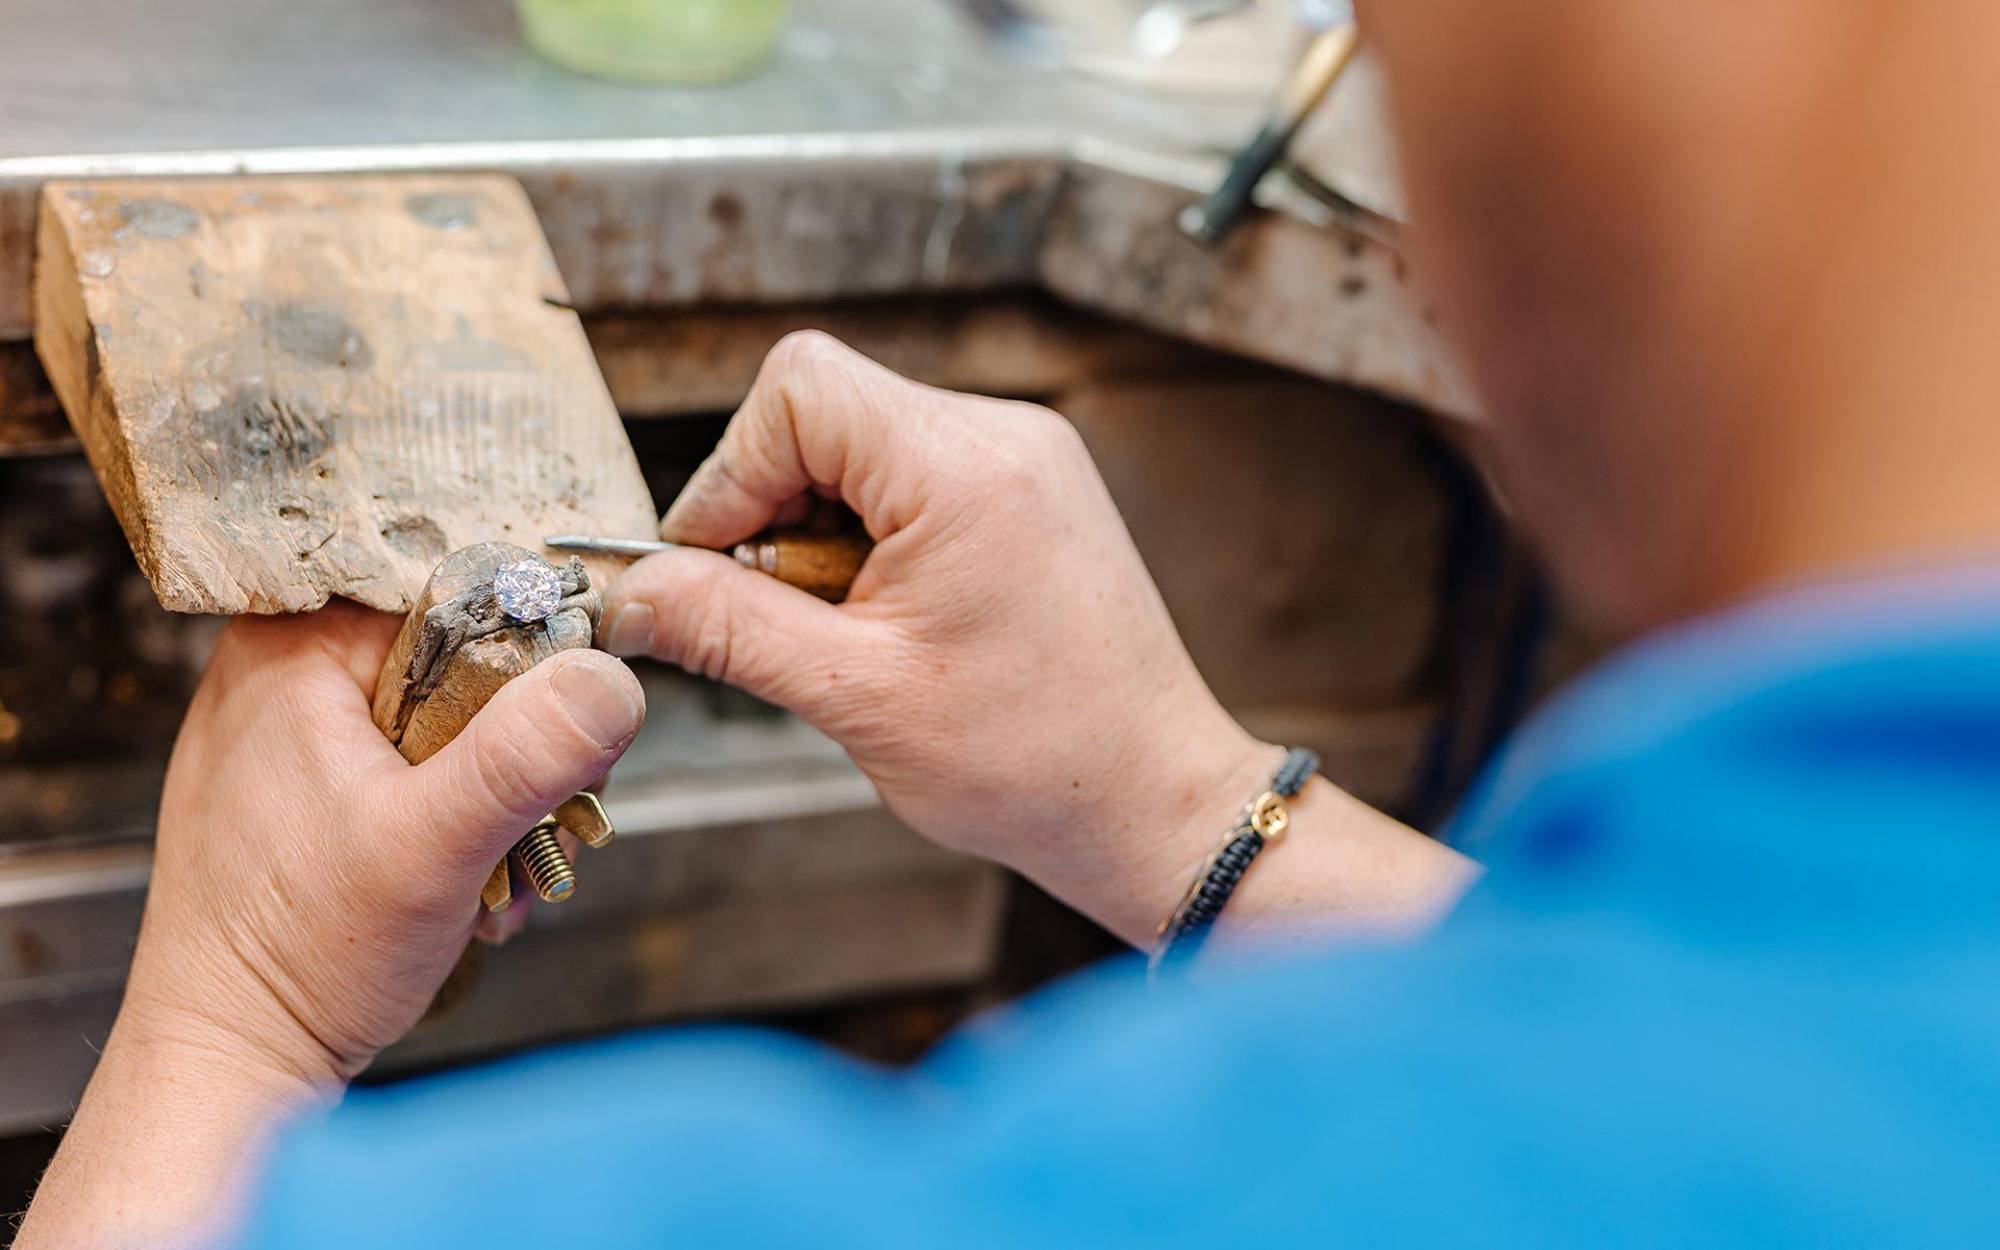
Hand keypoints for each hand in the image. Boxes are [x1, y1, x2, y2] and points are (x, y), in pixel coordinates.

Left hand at [18, 603, 646, 1247]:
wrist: (227, 1067)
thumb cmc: (293, 960)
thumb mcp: (431, 848)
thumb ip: (523, 756)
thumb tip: (611, 677)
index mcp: (290, 647)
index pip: (445, 575)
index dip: (528, 628)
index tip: (571, 691)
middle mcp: (282, 672)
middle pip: (455, 646)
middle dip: (517, 730)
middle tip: (541, 803)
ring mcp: (291, 733)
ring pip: (445, 711)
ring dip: (496, 784)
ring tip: (501, 858)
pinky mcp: (307, 788)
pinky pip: (415, 763)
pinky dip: (459, 814)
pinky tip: (470, 874)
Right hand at [602, 332, 1271, 943]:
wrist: (1151, 801)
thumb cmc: (1034, 761)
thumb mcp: (855, 696)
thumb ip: (729, 629)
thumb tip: (631, 593)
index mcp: (966, 466)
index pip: (798, 389)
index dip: (732, 476)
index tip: (714, 571)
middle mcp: (1003, 436)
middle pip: (824, 412)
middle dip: (775, 514)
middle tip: (791, 620)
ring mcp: (1024, 460)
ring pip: (862, 449)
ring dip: (822, 536)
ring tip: (853, 636)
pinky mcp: (1030, 494)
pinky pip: (911, 481)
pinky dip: (872, 544)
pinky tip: (891, 625)